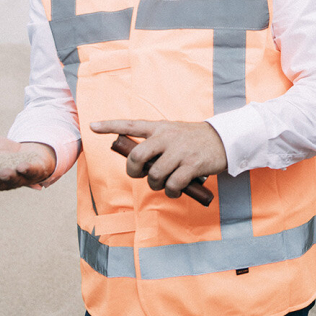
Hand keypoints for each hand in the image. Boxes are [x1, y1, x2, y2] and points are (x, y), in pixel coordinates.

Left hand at [89, 119, 227, 198]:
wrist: (224, 139)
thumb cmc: (194, 140)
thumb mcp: (174, 133)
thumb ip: (156, 144)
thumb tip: (142, 167)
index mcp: (160, 127)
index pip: (131, 124)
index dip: (110, 125)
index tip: (92, 126)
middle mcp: (167, 137)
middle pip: (137, 155)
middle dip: (134, 170)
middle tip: (141, 175)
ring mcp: (179, 151)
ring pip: (154, 174)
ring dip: (155, 185)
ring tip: (164, 185)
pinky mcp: (192, 165)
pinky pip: (173, 184)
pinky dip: (172, 192)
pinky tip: (176, 190)